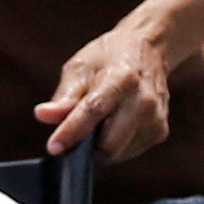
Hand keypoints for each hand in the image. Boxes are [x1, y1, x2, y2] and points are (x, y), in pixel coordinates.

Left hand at [38, 13, 177, 163]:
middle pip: (109, 143)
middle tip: (73, 134)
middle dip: (85, 146)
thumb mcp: (80, 67)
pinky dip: (116, 145)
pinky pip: (128, 152)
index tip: (54, 147)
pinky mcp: (160, 132)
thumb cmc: (109, 58)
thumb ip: (64, 96)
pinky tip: (115, 125)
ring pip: (118, 153)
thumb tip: (42, 115)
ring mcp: (155, 119)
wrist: (149, 50)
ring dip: (100, 146)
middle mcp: (144, 100)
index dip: (71, 132)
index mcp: (122, 78)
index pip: (94, 111)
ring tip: (99, 122)